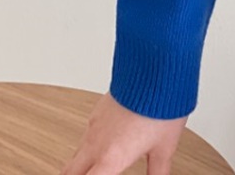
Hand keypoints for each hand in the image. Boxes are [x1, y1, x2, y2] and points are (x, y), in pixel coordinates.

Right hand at [59, 91, 188, 174]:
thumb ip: (158, 170)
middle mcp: (97, 144)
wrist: (155, 70)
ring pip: (77, 153)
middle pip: (70, 172)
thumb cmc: (160, 106)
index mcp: (110, 159)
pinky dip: (89, 144)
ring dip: (80, 164)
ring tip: (93, 167)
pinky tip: (104, 142)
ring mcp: (94, 125)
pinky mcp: (98, 111)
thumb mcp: (164, 147)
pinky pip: (87, 133)